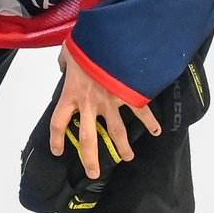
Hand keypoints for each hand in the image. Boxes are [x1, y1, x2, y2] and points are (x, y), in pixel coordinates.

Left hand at [49, 51, 158, 177]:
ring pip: (116, 131)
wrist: (108, 38)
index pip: (59, 122)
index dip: (56, 139)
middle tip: (94, 173)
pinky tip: (157, 132)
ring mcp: (110, 102)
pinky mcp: (128, 95)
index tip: (57, 151)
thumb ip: (65, 61)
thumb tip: (64, 64)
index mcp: (71, 94)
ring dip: (122, 146)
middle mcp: (90, 104)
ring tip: (127, 158)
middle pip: (88, 138)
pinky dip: (150, 122)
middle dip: (90, 158)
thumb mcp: (68, 50)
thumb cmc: (86, 44)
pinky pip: (141, 112)